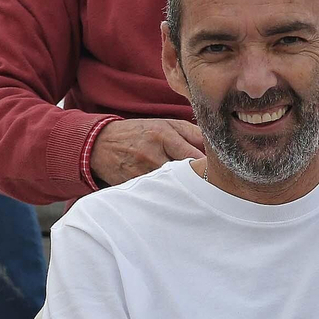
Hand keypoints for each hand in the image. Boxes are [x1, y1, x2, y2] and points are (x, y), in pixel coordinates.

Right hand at [89, 118, 205, 185]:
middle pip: (184, 176)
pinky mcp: (133, 186)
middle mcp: (152, 154)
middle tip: (208, 186)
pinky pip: (156, 193)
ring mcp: (141, 172)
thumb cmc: (139, 132)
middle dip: (197, 181)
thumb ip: (193, 133)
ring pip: (171, 188)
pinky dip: (165, 194)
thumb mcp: (166, 124)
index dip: (208, 168)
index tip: (218, 173)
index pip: (194, 158)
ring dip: (182, 190)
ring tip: (188, 189)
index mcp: (164, 136)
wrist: (101, 143)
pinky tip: (169, 193)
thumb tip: (216, 147)